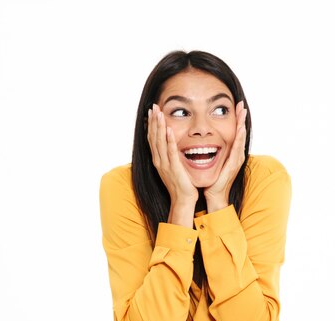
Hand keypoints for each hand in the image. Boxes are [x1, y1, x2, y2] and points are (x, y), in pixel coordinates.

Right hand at [147, 104, 197, 225]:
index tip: (152, 112)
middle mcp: (159, 161)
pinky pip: (171, 152)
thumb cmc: (181, 184)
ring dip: (159, 126)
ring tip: (159, 113)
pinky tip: (169, 130)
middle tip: (153, 107)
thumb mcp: (173, 167)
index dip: (152, 124)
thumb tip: (171, 145)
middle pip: (153, 137)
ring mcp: (165, 164)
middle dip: (153, 121)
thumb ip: (171, 156)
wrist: (183, 200)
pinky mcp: (174, 168)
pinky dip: (169, 140)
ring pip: (160, 142)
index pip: (152, 139)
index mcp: (158, 160)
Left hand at [204, 101, 246, 212]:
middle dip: (241, 118)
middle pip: (240, 132)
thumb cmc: (213, 180)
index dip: (236, 120)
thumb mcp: (213, 161)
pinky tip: (240, 129)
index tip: (236, 107)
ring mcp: (236, 159)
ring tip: (242, 112)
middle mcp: (236, 155)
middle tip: (241, 104)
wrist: (214, 195)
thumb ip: (213, 152)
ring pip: (240, 138)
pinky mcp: (233, 164)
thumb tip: (205, 141)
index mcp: (232, 153)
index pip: (235, 133)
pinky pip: (237, 148)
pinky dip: (239, 137)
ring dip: (242, 124)